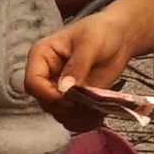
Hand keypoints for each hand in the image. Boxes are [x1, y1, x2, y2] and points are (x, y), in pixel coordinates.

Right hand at [25, 9, 141, 131]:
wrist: (120, 38)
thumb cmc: (102, 31)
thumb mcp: (90, 43)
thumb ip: (78, 65)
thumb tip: (65, 89)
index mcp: (42, 56)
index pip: (33, 83)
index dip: (48, 95)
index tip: (71, 100)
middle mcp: (47, 75)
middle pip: (46, 102)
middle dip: (68, 108)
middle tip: (89, 105)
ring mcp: (60, 90)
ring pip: (59, 114)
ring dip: (78, 118)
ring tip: (97, 111)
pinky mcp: (74, 100)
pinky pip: (72, 119)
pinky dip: (84, 122)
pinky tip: (98, 115)